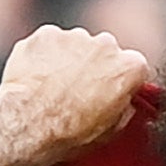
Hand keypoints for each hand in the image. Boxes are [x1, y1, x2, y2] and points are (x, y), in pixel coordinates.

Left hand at [0, 26, 151, 165]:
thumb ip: (123, 107)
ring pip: (77, 44)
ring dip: (71, 59)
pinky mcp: (46, 35)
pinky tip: (40, 77)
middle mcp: (106, 45)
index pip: (135, 68)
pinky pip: (50, 42)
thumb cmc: (70, 131)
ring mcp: (75, 37)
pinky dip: (46, 55)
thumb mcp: (111, 131)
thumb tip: (122, 103)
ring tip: (57, 87)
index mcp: (129, 68)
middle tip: (82, 90)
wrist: (30, 124)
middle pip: (106, 51)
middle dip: (96, 66)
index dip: (123, 81)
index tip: (115, 91)